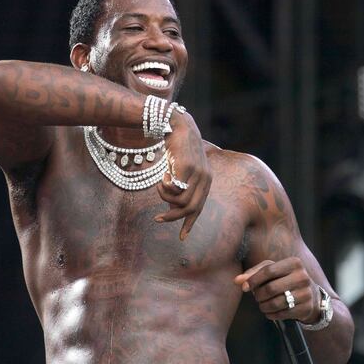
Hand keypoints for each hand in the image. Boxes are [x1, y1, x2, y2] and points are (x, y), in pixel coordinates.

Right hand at [154, 111, 211, 240]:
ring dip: (165, 198)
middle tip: (158, 219)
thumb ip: (180, 188)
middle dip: (173, 217)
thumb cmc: (177, 148)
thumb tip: (172, 208)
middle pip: (190, 208)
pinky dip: (165, 187)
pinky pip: (174, 188)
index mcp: (206, 181)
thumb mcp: (180, 170)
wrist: (176, 125)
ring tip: (159, 186)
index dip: (189, 223)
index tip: (182, 238)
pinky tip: (162, 177)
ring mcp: (197, 173)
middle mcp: (205, 178)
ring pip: (180, 200)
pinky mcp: (187, 168)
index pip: (199, 208)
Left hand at [233, 258, 320, 323]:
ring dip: (263, 306)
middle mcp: (302, 276)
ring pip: (276, 303)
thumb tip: (237, 281)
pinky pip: (283, 314)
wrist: (311, 295)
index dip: (253, 280)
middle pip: (271, 288)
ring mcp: (306, 293)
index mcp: (294, 263)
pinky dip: (271, 314)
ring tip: (261, 305)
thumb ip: (253, 273)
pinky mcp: (306, 308)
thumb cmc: (285, 278)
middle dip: (258, 295)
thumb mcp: (272, 270)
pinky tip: (269, 312)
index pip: (268, 270)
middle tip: (256, 297)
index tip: (244, 287)